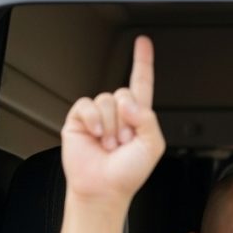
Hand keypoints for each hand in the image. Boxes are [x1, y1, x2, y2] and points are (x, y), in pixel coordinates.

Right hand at [60, 35, 165, 202]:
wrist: (104, 189)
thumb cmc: (129, 173)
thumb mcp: (152, 146)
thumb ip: (148, 118)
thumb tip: (128, 102)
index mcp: (138, 116)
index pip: (141, 83)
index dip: (142, 61)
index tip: (143, 42)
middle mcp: (118, 113)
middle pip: (124, 92)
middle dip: (127, 121)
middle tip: (124, 143)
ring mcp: (98, 115)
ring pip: (107, 100)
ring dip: (111, 126)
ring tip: (110, 145)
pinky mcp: (79, 118)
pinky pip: (87, 105)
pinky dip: (94, 121)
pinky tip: (96, 137)